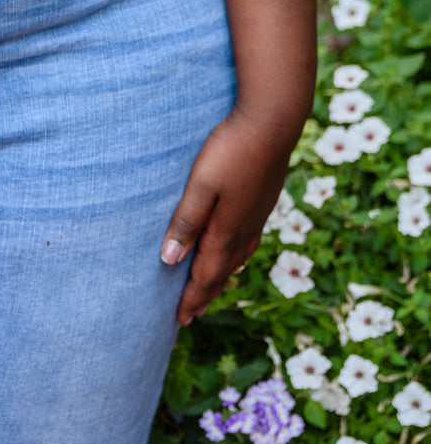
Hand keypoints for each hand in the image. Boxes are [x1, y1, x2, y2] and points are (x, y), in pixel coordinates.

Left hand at [160, 108, 300, 325]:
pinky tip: (235, 248)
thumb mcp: (200, 185)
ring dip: (221, 277)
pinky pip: (247, 241)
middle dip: (205, 294)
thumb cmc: (231, 150)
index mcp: (227, 230)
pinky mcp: (264, 200)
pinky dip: (235, 256)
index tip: (180, 320)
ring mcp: (257, 215)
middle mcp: (245, 229)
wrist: (273, 123)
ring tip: (210, 289)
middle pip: (222, 272)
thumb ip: (186, 222)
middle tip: (191, 316)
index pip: (206, 275)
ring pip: (237, 257)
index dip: (192, 298)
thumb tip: (170, 260)